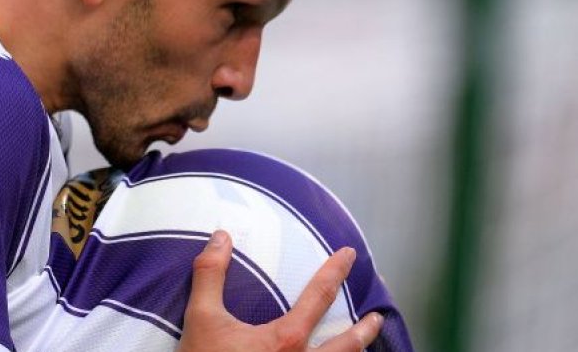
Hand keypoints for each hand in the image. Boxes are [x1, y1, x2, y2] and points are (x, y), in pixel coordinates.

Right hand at [179, 230, 383, 350]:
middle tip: (376, 317)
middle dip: (364, 329)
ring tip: (363, 345)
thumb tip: (221, 236)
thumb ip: (211, 274)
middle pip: (346, 345)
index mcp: (286, 340)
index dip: (335, 272)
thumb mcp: (201, 318)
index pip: (319, 297)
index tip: (348, 255)